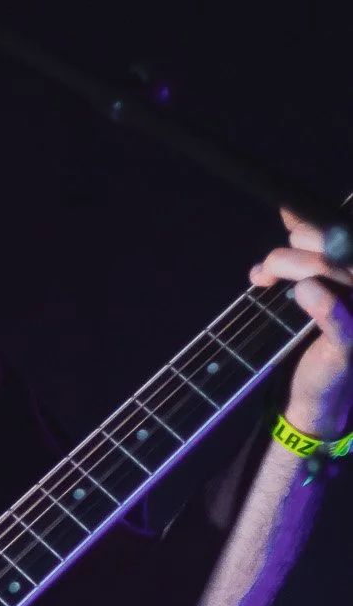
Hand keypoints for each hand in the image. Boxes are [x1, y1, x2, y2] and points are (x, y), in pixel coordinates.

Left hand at [250, 208, 352, 435]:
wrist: (314, 394)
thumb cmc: (310, 337)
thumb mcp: (306, 288)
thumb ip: (304, 252)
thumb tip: (289, 210)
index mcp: (351, 271)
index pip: (333, 233)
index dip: (302, 230)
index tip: (274, 243)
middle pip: (328, 246)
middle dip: (286, 251)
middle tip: (261, 274)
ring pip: (326, 270)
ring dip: (286, 267)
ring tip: (262, 281)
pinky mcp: (350, 343)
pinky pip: (338, 316)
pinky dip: (320, 301)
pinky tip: (303, 293)